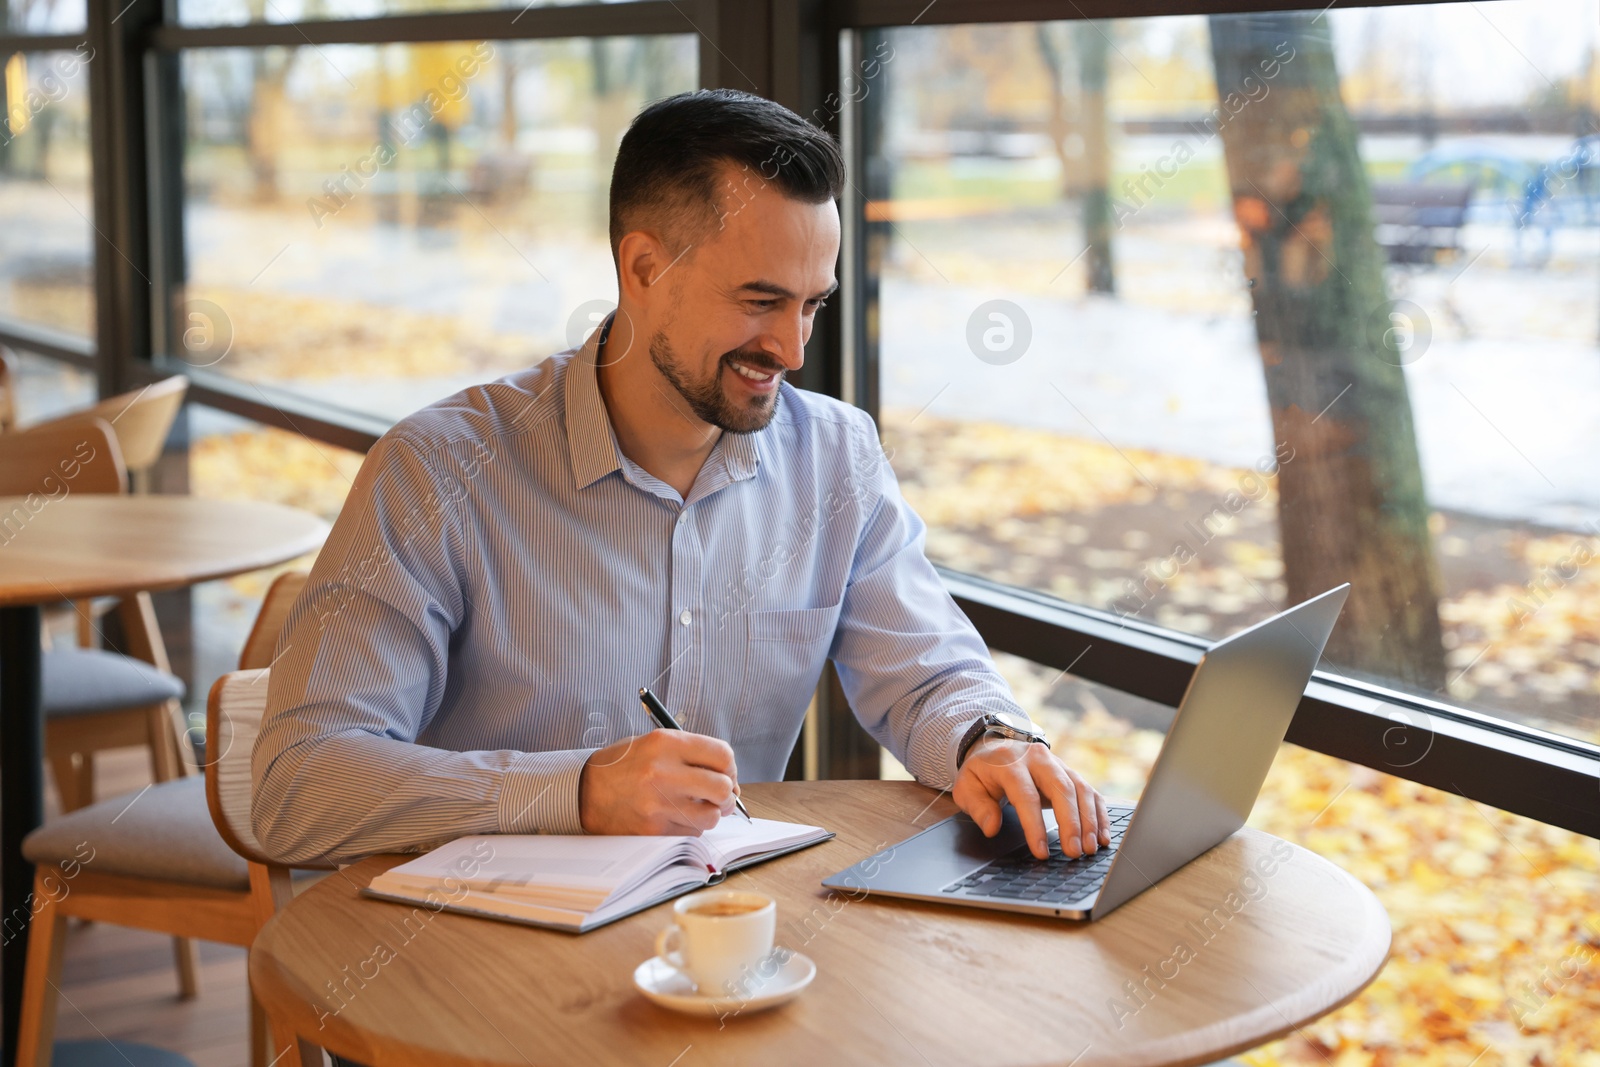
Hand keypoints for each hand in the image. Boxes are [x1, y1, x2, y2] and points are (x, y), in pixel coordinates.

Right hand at [579, 730, 740, 834]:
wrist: (585, 791)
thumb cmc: (624, 766)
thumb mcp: (655, 744)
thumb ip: (692, 755)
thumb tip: (729, 778)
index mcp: (665, 744)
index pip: (722, 755)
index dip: (730, 767)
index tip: (726, 773)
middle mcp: (663, 773)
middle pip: (722, 788)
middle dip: (726, 794)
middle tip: (719, 795)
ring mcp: (658, 804)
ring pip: (711, 816)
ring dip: (709, 813)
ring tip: (694, 806)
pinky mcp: (653, 830)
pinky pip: (691, 833)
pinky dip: (690, 827)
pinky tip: (674, 816)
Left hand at [953, 736, 1109, 860]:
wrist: (996, 748)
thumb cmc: (983, 772)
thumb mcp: (967, 786)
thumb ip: (978, 807)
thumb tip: (991, 827)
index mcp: (1010, 762)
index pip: (1026, 794)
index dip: (1034, 825)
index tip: (1041, 851)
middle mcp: (1038, 759)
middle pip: (1061, 788)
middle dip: (1071, 822)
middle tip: (1074, 852)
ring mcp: (1058, 763)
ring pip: (1080, 789)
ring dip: (1089, 821)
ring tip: (1090, 849)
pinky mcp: (1071, 773)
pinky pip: (1090, 791)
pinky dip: (1099, 814)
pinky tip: (1102, 836)